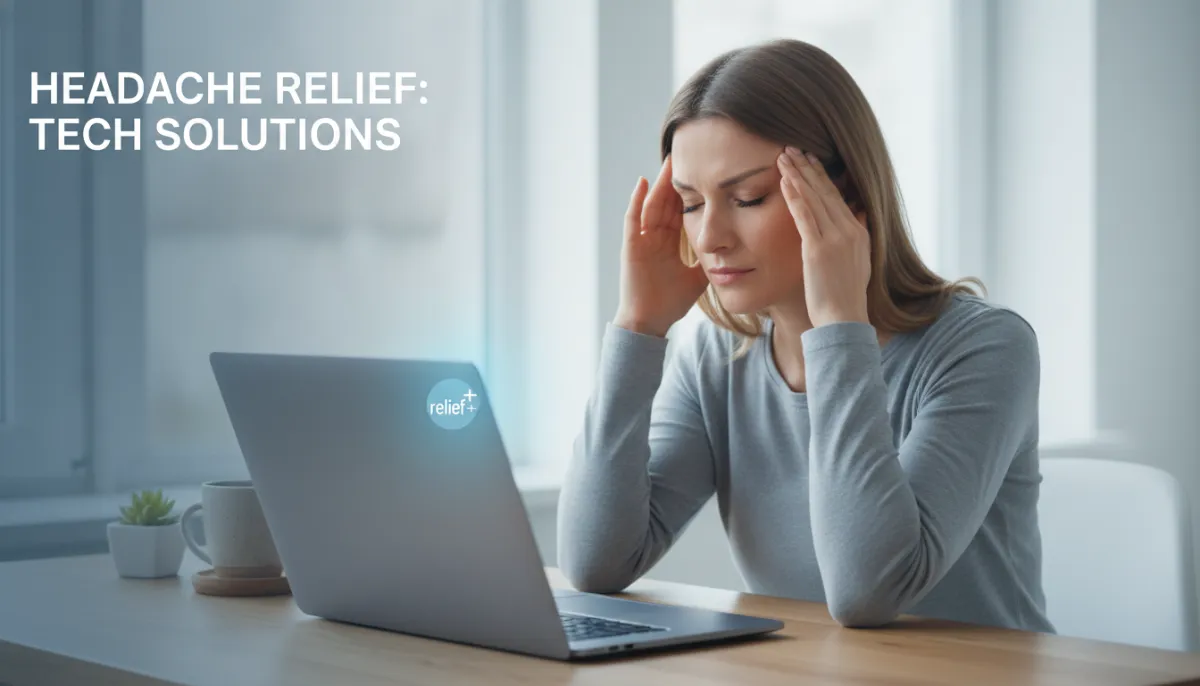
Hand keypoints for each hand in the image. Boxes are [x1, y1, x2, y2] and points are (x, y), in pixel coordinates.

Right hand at [614, 155, 707, 337]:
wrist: (651, 322)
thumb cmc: (671, 303)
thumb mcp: (699, 277)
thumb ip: (712, 261)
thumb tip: (735, 249)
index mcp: (669, 242)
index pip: (681, 210)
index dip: (691, 191)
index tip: (704, 171)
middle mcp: (654, 237)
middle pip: (667, 202)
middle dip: (676, 179)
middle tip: (688, 154)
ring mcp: (642, 240)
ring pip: (652, 205)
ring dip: (659, 183)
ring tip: (668, 160)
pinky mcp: (631, 247)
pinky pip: (633, 220)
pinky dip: (636, 201)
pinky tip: (643, 183)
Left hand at [777, 146, 870, 327]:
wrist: (843, 320)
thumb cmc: (845, 297)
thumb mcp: (858, 262)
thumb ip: (857, 236)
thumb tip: (859, 213)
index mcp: (858, 232)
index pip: (837, 196)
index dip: (821, 176)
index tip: (809, 160)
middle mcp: (849, 231)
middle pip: (825, 191)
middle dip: (808, 168)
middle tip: (793, 148)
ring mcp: (835, 239)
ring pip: (814, 199)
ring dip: (798, 175)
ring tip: (784, 157)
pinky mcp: (818, 250)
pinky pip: (804, 217)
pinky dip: (795, 196)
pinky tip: (785, 181)